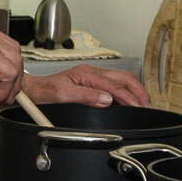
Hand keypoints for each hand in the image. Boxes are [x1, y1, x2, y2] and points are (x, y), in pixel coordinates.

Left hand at [24, 64, 150, 108]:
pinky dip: (126, 94)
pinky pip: (115, 86)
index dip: (129, 97)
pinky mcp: (92, 84)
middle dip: (139, 91)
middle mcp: (92, 73)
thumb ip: (86, 96)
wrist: (33, 92)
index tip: (138, 107)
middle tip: (148, 106)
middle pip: (124, 78)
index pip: (115, 85)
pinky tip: (129, 104)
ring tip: (143, 105)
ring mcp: (93, 78)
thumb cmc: (44, 92)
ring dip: (134, 91)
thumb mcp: (63, 94)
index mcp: (87, 74)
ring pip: (122, 80)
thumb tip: (107, 99)